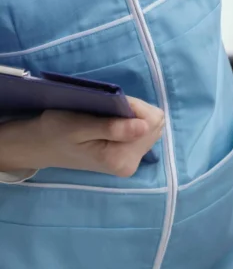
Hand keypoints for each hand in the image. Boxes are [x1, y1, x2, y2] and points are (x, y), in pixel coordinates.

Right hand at [0, 96, 164, 176]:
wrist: (42, 146)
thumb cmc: (56, 132)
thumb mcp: (79, 126)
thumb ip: (113, 128)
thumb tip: (144, 127)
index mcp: (121, 159)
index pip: (151, 121)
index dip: (135, 107)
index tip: (114, 105)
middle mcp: (132, 164)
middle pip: (154, 125)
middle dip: (136, 112)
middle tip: (109, 112)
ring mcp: (132, 161)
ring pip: (151, 127)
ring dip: (134, 117)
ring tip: (108, 119)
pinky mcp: (129, 156)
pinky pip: (143, 132)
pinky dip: (131, 123)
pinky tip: (112, 124)